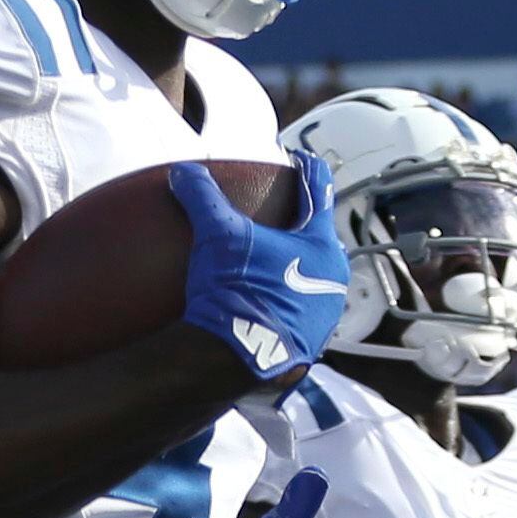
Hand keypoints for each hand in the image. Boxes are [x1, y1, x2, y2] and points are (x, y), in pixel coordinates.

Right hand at [169, 157, 348, 383]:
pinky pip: (300, 310)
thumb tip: (183, 172)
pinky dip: (286, 298)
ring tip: (274, 259)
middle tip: (284, 211)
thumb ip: (202, 198)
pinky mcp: (308, 344)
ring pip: (314, 277)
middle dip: (304, 223)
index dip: (307, 170)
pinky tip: (266, 298)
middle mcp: (333, 279)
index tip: (298, 159)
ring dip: (297, 265)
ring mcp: (324, 315)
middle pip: (320, 238)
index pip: (319, 192)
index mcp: (321, 246)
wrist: (233, 358)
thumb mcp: (216, 236)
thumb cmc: (235, 289)